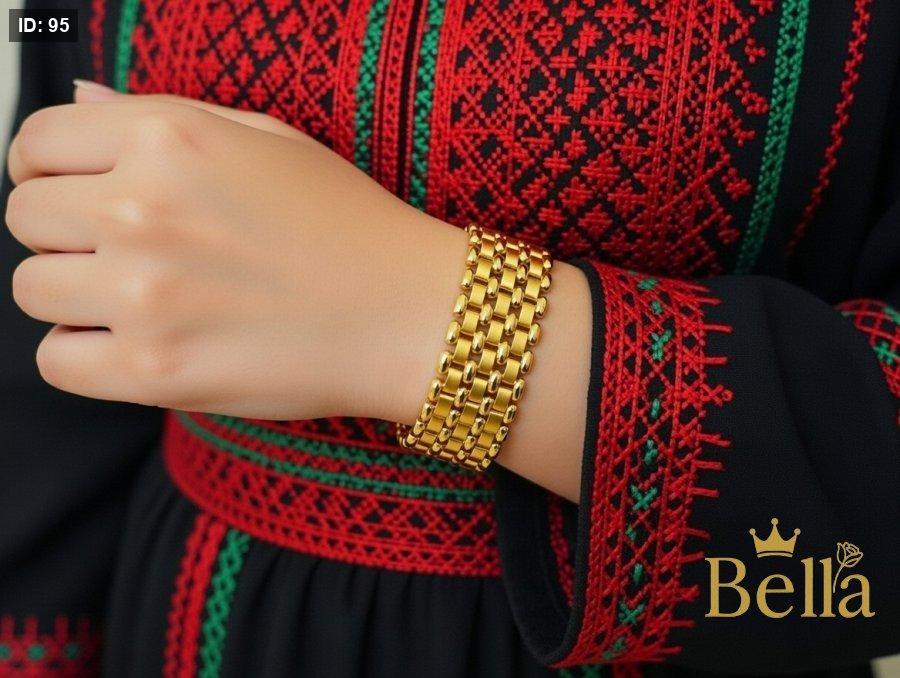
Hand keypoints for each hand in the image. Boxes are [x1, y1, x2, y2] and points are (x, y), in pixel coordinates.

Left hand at [6, 83, 463, 418]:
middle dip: (66, 231)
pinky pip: (56, 361)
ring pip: (33, 290)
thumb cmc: (350, 227)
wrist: (410, 314)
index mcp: (169, 139)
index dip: (48, 168)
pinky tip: (136, 343)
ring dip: (76, 295)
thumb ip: (162, 118)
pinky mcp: (155, 370)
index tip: (71, 190)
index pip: (36, 143)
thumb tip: (84, 104)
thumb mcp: (268, 141)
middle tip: (125, 250)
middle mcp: (144, 209)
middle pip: (26, 218)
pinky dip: (84, 356)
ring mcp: (145, 295)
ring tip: (140, 300)